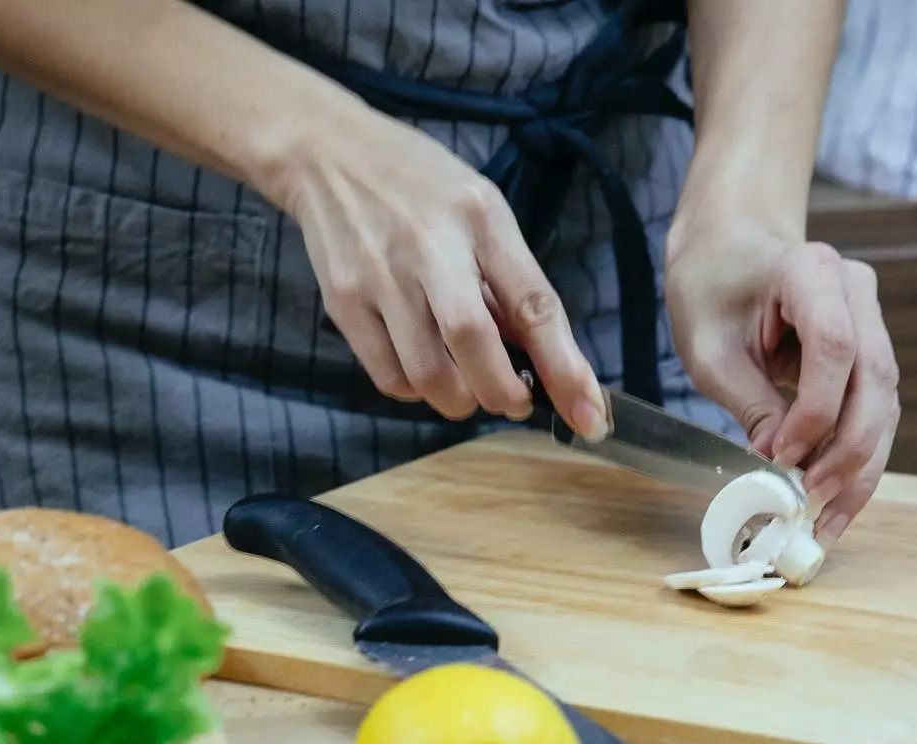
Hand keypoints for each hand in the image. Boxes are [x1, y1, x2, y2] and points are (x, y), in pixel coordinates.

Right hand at [267, 111, 609, 439]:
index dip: (565, 367)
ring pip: (426, 375)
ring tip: (466, 384)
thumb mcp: (481, 212)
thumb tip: (537, 356)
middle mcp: (430, 247)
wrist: (327, 156)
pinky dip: (416, 390)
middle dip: (503, 393)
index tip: (589, 414)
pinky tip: (424, 369)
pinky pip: (388, 375)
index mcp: (480, 218)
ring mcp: (380, 276)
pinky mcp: (343, 301)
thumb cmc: (420, 186)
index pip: (533, 304)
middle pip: (473, 343)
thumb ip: (508, 278)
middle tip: (515, 401)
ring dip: (459, 399)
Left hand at [664, 229, 899, 544]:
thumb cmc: (712, 291)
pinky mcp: (870, 353)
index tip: (782, 455)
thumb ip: (750, 402)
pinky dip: (858, 458)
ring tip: (826, 519)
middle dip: (847, 450)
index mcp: (812, 271)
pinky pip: (875, 411)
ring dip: (860, 466)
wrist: (728, 251)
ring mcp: (872, 320)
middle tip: (811, 500)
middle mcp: (857, 291)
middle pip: (875, 381)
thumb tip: (778, 465)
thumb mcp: (710, 350)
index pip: (835, 348)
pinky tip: (836, 500)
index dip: (816, 410)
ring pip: (885, 404)